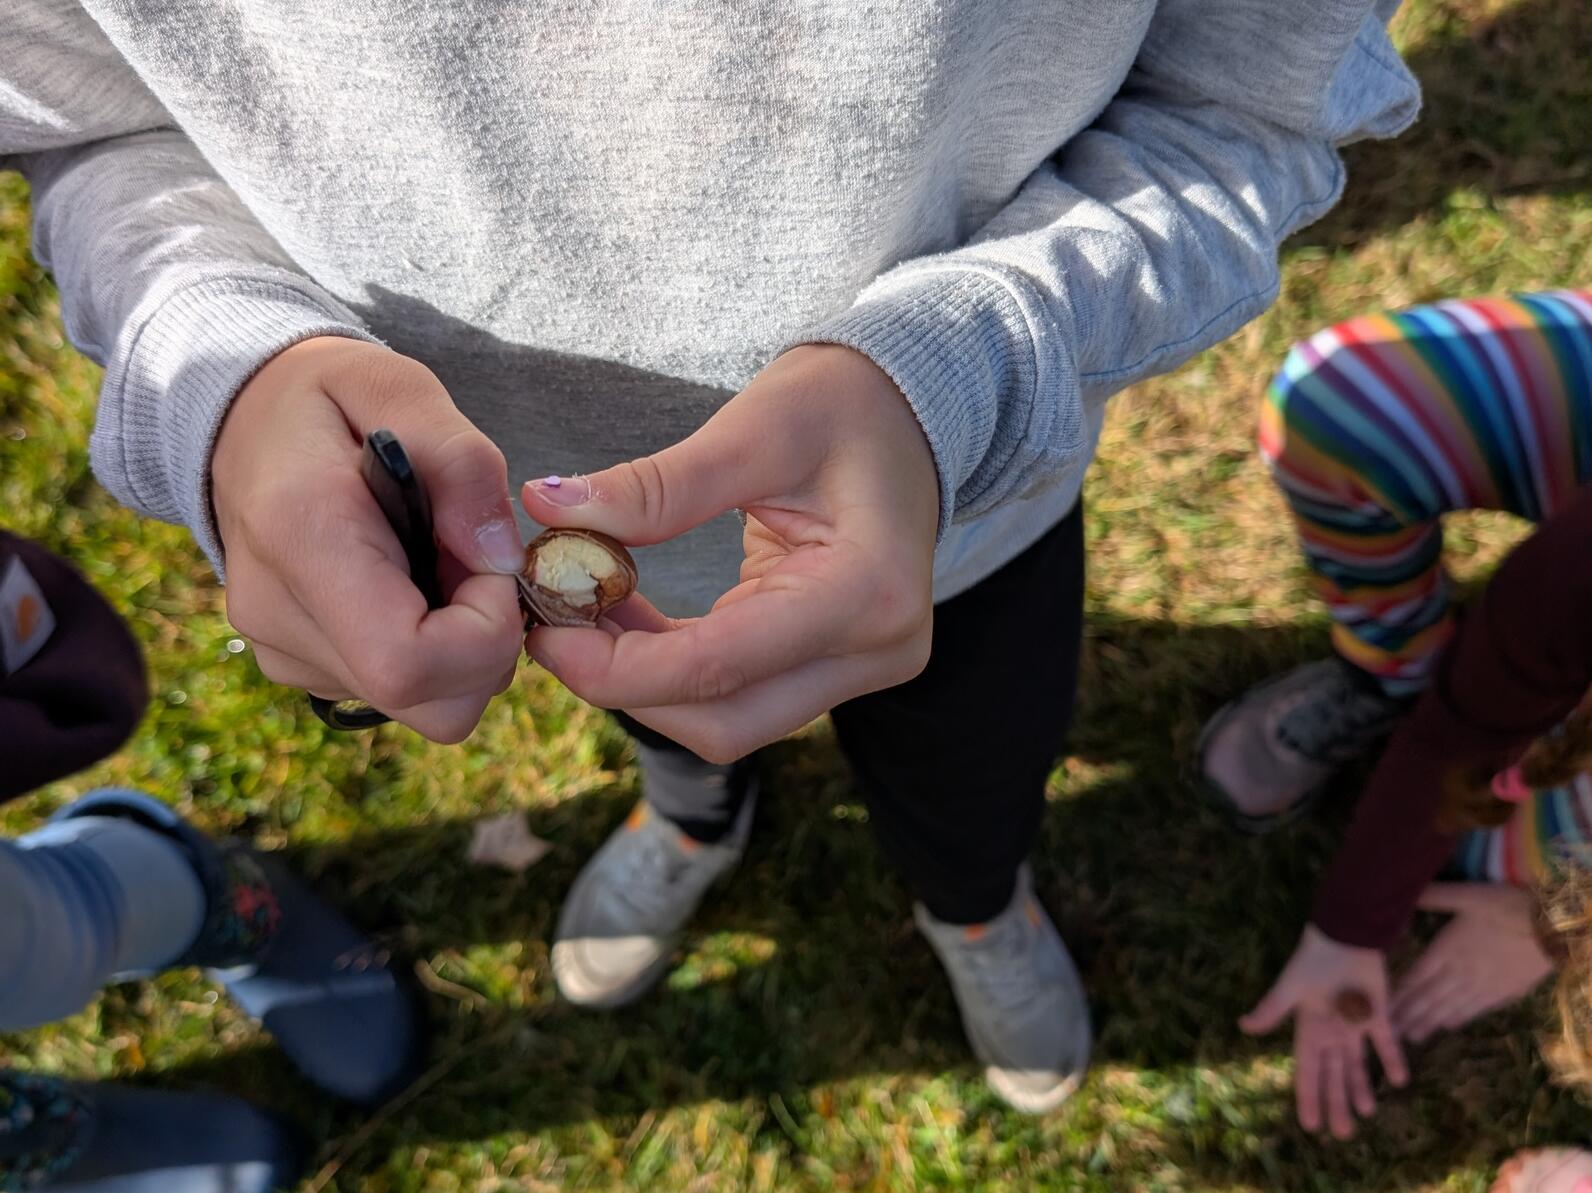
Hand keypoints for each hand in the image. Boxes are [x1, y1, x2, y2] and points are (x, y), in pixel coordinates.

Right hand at [213, 336, 524, 741]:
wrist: (238, 420)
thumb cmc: (328, 398)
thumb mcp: (398, 388)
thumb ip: (463, 464)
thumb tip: (502, 560)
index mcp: (302, 538)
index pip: (408, 663)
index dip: (485, 633)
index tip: (491, 566)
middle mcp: (277, 613)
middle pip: (432, 705)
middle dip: (490, 648)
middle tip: (474, 564)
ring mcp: (280, 651)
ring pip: (425, 706)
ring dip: (463, 647)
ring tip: (435, 562)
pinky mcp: (295, 665)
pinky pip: (398, 692)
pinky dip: (431, 650)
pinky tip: (409, 583)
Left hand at [520, 344, 938, 763]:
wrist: (915, 411)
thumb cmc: (847, 404)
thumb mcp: (757, 426)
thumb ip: (658, 485)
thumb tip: (548, 509)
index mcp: (867, 593)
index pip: (721, 667)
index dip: (618, 666)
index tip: (544, 629)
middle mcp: (876, 651)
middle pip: (724, 724)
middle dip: (625, 688)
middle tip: (551, 625)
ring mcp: (860, 668)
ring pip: (728, 722)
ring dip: (644, 683)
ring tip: (581, 611)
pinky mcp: (835, 667)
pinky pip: (738, 694)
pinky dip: (672, 669)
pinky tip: (624, 616)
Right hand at [1240, 924, 1408, 1139]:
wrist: (1345, 935)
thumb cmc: (1313, 960)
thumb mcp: (1290, 988)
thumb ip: (1272, 1009)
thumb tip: (1244, 1027)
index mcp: (1309, 1028)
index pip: (1308, 1071)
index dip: (1308, 1097)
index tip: (1310, 1126)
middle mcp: (1332, 1032)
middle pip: (1334, 1075)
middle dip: (1336, 1103)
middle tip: (1343, 1134)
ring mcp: (1356, 1025)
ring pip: (1358, 1065)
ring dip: (1361, 1088)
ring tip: (1368, 1114)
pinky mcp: (1379, 1014)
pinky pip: (1387, 1043)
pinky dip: (1393, 1060)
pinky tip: (1401, 1081)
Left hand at [1393, 882, 1555, 1042]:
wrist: (1556, 927)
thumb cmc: (1510, 906)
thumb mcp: (1468, 894)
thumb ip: (1435, 896)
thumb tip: (1404, 889)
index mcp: (1447, 949)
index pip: (1415, 978)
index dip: (1397, 996)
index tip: (1380, 1010)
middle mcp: (1462, 972)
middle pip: (1429, 999)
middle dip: (1408, 1016)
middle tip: (1389, 1034)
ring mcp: (1485, 985)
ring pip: (1451, 1008)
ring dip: (1429, 1022)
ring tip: (1412, 1037)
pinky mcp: (1507, 991)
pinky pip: (1477, 1009)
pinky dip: (1460, 1018)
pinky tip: (1450, 1025)